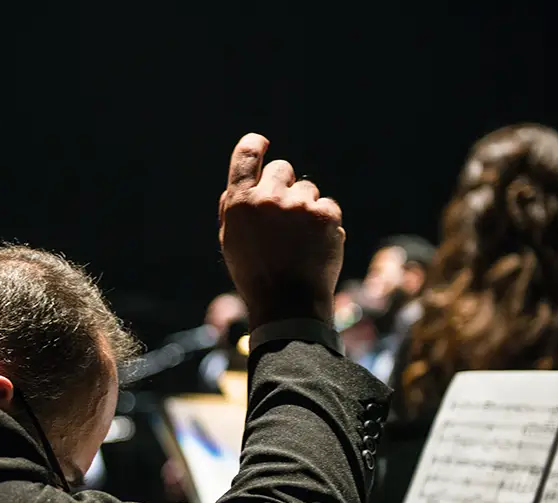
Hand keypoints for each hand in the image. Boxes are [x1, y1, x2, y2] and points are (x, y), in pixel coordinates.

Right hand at [218, 133, 343, 329]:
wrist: (287, 304)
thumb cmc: (255, 275)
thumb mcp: (231, 242)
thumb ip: (235, 209)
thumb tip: (245, 182)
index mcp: (239, 204)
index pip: (245, 158)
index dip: (253, 145)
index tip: (261, 142)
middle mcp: (267, 199)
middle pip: (282, 169)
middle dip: (283, 185)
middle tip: (284, 215)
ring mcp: (298, 205)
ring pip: (307, 189)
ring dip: (305, 207)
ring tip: (299, 240)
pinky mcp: (325, 214)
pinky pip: (327, 206)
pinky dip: (324, 222)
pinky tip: (315, 245)